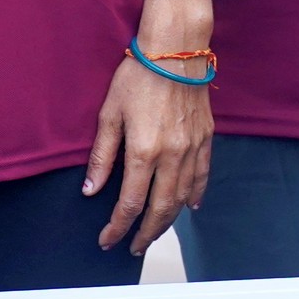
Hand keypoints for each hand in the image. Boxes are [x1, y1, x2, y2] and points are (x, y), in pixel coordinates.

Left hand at [89, 49, 211, 252]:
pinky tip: (191, 206)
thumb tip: (91, 190)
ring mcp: (193, 147)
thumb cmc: (139, 77)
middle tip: (132, 247)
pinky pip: (204, 174)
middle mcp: (173, 155)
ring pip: (184, 196)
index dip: (117, 227)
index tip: (106, 240)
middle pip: (161, 208)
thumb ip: (102, 156)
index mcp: (144, 151)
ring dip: (169, 219)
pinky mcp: (206, 137)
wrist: (177, 51)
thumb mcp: (109, 115)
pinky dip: (197, 193)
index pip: (130, 203)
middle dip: (145, 233)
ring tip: (155, 232)